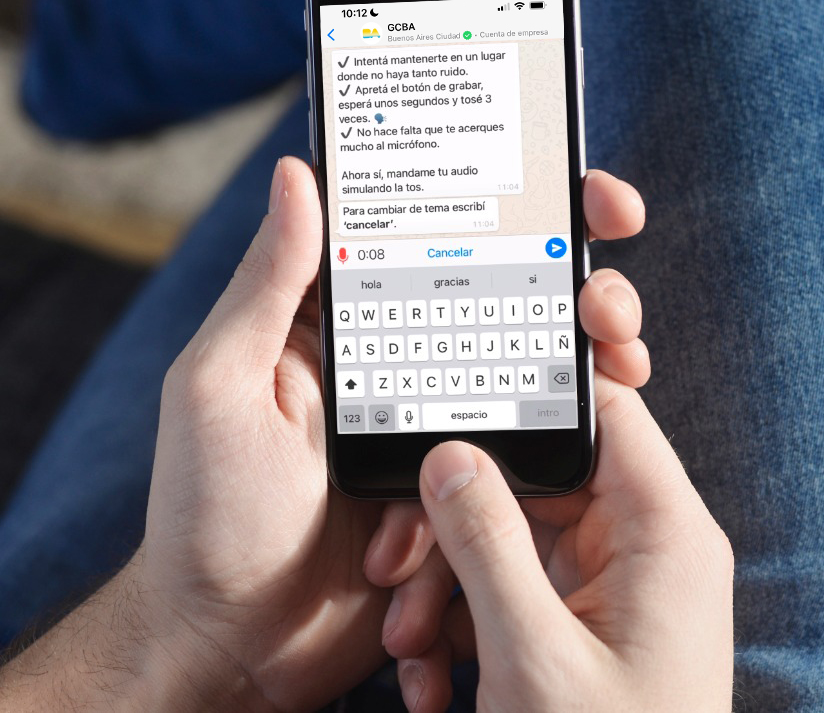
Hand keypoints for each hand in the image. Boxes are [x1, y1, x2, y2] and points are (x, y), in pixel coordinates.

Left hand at [0, 160, 651, 711]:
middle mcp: (405, 369)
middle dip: (582, 289)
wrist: (236, 650)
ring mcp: (441, 434)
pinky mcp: (465, 497)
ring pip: (538, 382)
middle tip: (610, 301)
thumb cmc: (204, 516)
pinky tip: (560, 471)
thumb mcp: (220, 386)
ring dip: (593, 366)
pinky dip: (553, 465)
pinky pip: (526, 469)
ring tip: (619, 366)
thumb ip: (267, 285)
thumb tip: (299, 174)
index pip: (442, 242)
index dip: (518, 209)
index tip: (582, 193)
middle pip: (513, 306)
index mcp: (347, 327)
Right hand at [365, 384, 734, 711]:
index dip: (537, 392)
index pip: (608, 414)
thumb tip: (451, 455)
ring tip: (406, 648)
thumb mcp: (534, 655)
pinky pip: (511, 591)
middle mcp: (643, 547)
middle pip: (536, 480)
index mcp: (663, 532)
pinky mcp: (580, 626)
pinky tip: (430, 682)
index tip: (460, 392)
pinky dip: (464, 626)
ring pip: (510, 538)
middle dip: (456, 522)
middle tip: (394, 564)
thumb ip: (488, 544)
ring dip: (446, 585)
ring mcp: (610, 588)